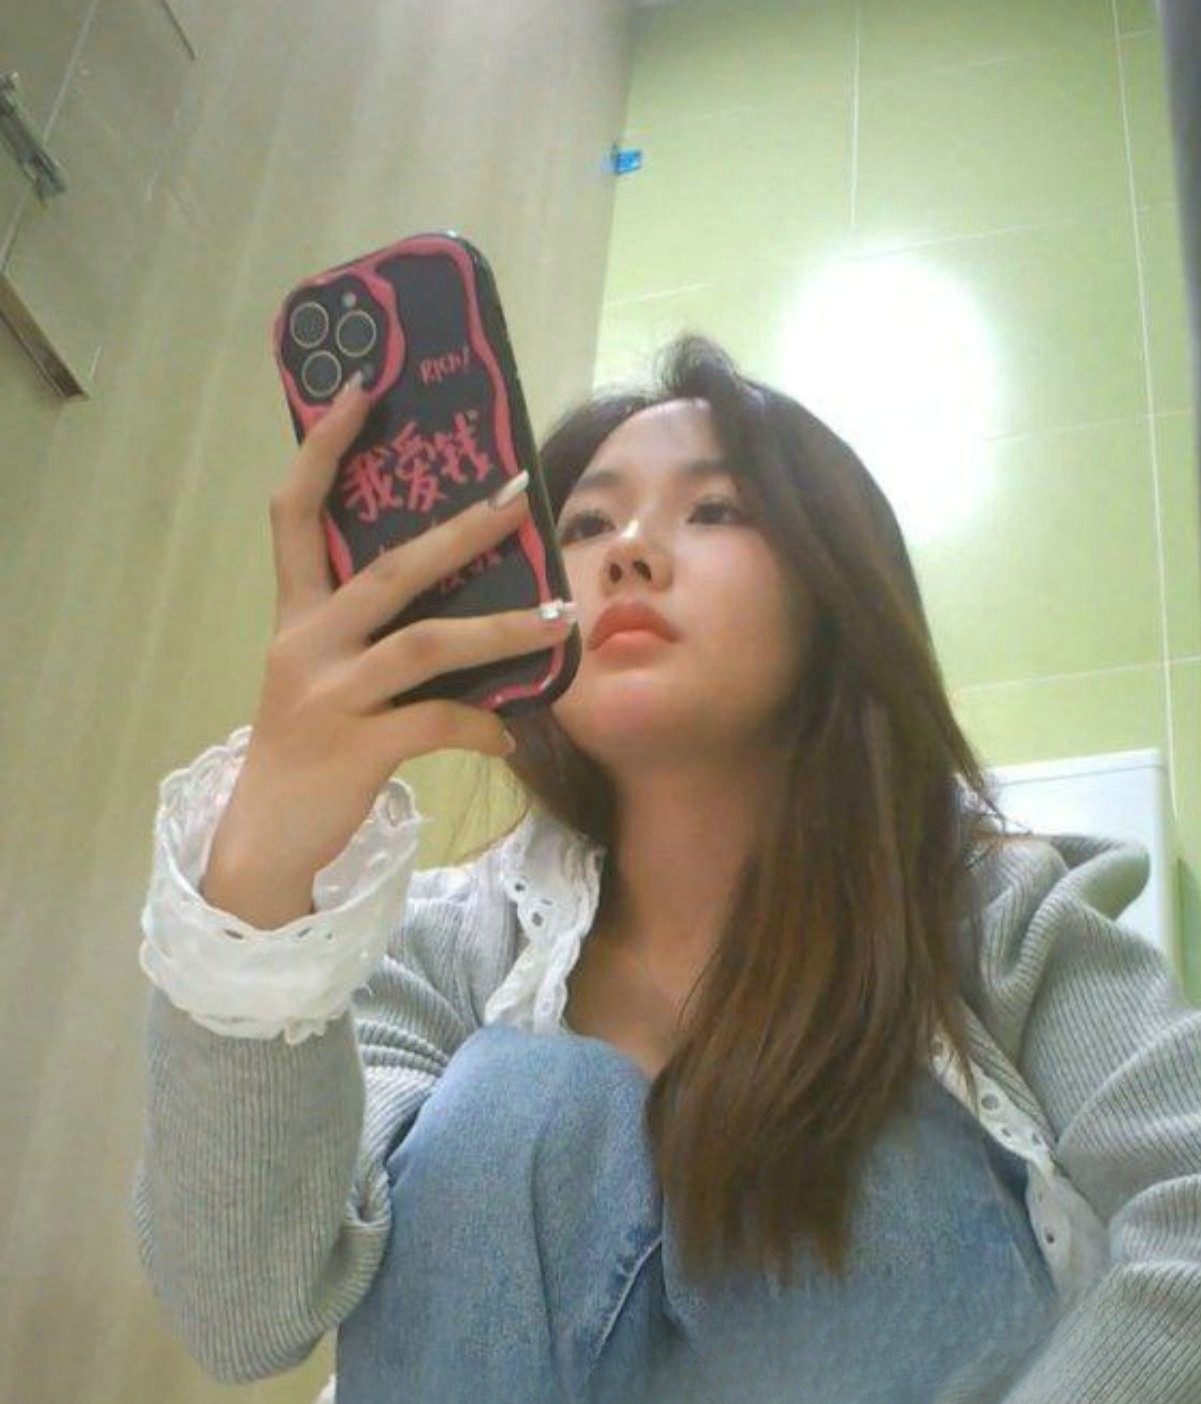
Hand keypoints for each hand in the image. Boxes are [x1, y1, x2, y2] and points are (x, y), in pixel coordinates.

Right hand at [212, 378, 574, 896]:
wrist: (266, 843)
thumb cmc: (309, 754)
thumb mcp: (323, 678)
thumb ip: (369, 634)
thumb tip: (461, 597)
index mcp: (296, 617)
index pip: (295, 512)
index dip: (324, 448)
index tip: (363, 390)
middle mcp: (306, 644)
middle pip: (387, 569)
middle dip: (459, 531)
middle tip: (518, 497)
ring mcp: (329, 696)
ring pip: (426, 644)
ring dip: (501, 631)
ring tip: (560, 621)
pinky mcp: (356, 750)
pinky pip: (436, 724)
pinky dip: (482, 726)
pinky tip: (511, 734)